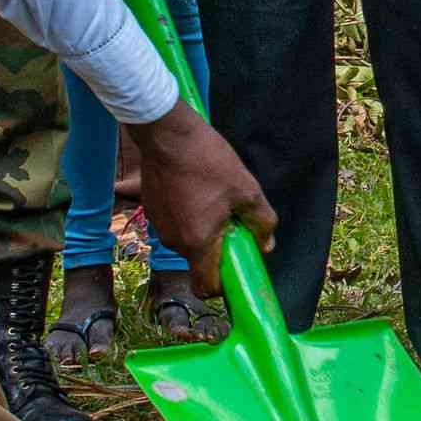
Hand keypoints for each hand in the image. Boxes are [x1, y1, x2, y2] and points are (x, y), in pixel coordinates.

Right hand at [123, 104, 277, 298]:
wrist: (167, 132)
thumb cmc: (207, 160)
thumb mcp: (246, 190)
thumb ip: (261, 222)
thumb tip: (267, 245)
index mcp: (197, 243)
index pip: (206, 288)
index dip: (223, 286)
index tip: (237, 266)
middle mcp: (174, 241)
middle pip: (200, 260)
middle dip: (219, 247)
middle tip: (232, 219)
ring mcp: (159, 225)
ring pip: (188, 239)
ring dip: (204, 228)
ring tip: (214, 196)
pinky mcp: (152, 209)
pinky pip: (176, 222)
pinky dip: (188, 214)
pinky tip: (197, 187)